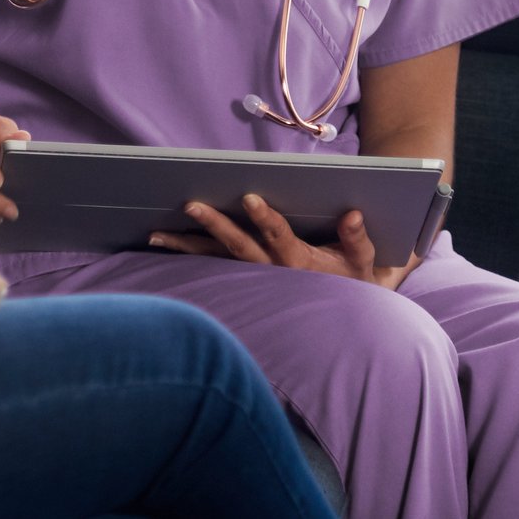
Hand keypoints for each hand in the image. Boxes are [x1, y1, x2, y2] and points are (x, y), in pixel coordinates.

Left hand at [149, 198, 418, 290]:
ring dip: (186, 246)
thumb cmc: (355, 280)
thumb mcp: (364, 262)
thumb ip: (357, 238)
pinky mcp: (241, 280)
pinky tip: (160, 246)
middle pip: (238, 247)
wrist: (343, 321)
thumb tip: (353, 212)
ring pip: (216, 259)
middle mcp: (272, 272)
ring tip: (154, 234)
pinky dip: (184, 258)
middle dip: (214, 225)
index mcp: (300, 264)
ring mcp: (253, 278)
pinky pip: (210, 267)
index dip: (265, 218)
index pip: (279, 237)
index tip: (249, 197)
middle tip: (191, 204)